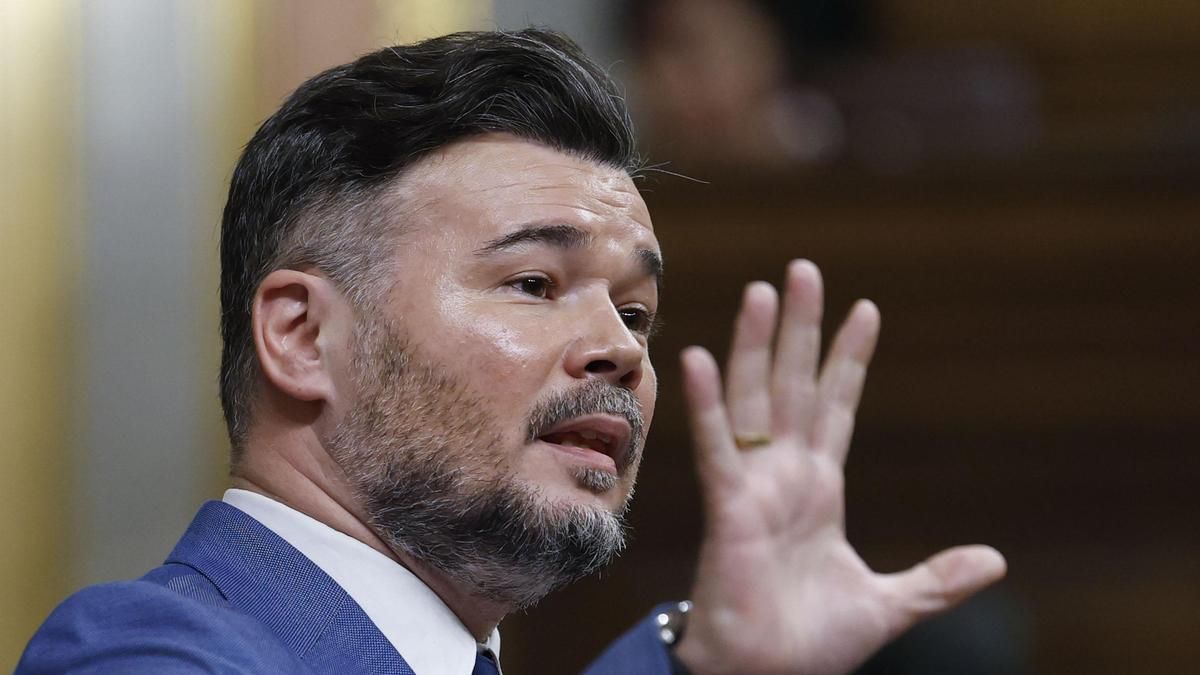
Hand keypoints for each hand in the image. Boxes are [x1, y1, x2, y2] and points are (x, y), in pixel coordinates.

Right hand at [674, 260, 1005, 674]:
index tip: (865, 311)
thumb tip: (996, 560)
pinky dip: (707, 404)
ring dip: (758, 344)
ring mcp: (756, 484)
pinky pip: (716, 447)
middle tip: (803, 270)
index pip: (837, 406)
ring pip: (756, 399)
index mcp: (820, 487)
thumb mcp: (890, 602)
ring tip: (765, 290)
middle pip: (794, 383)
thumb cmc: (813, 641)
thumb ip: (938, 579)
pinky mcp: (729, 506)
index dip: (849, 359)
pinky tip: (702, 357)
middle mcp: (786, 474)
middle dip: (800, 327)